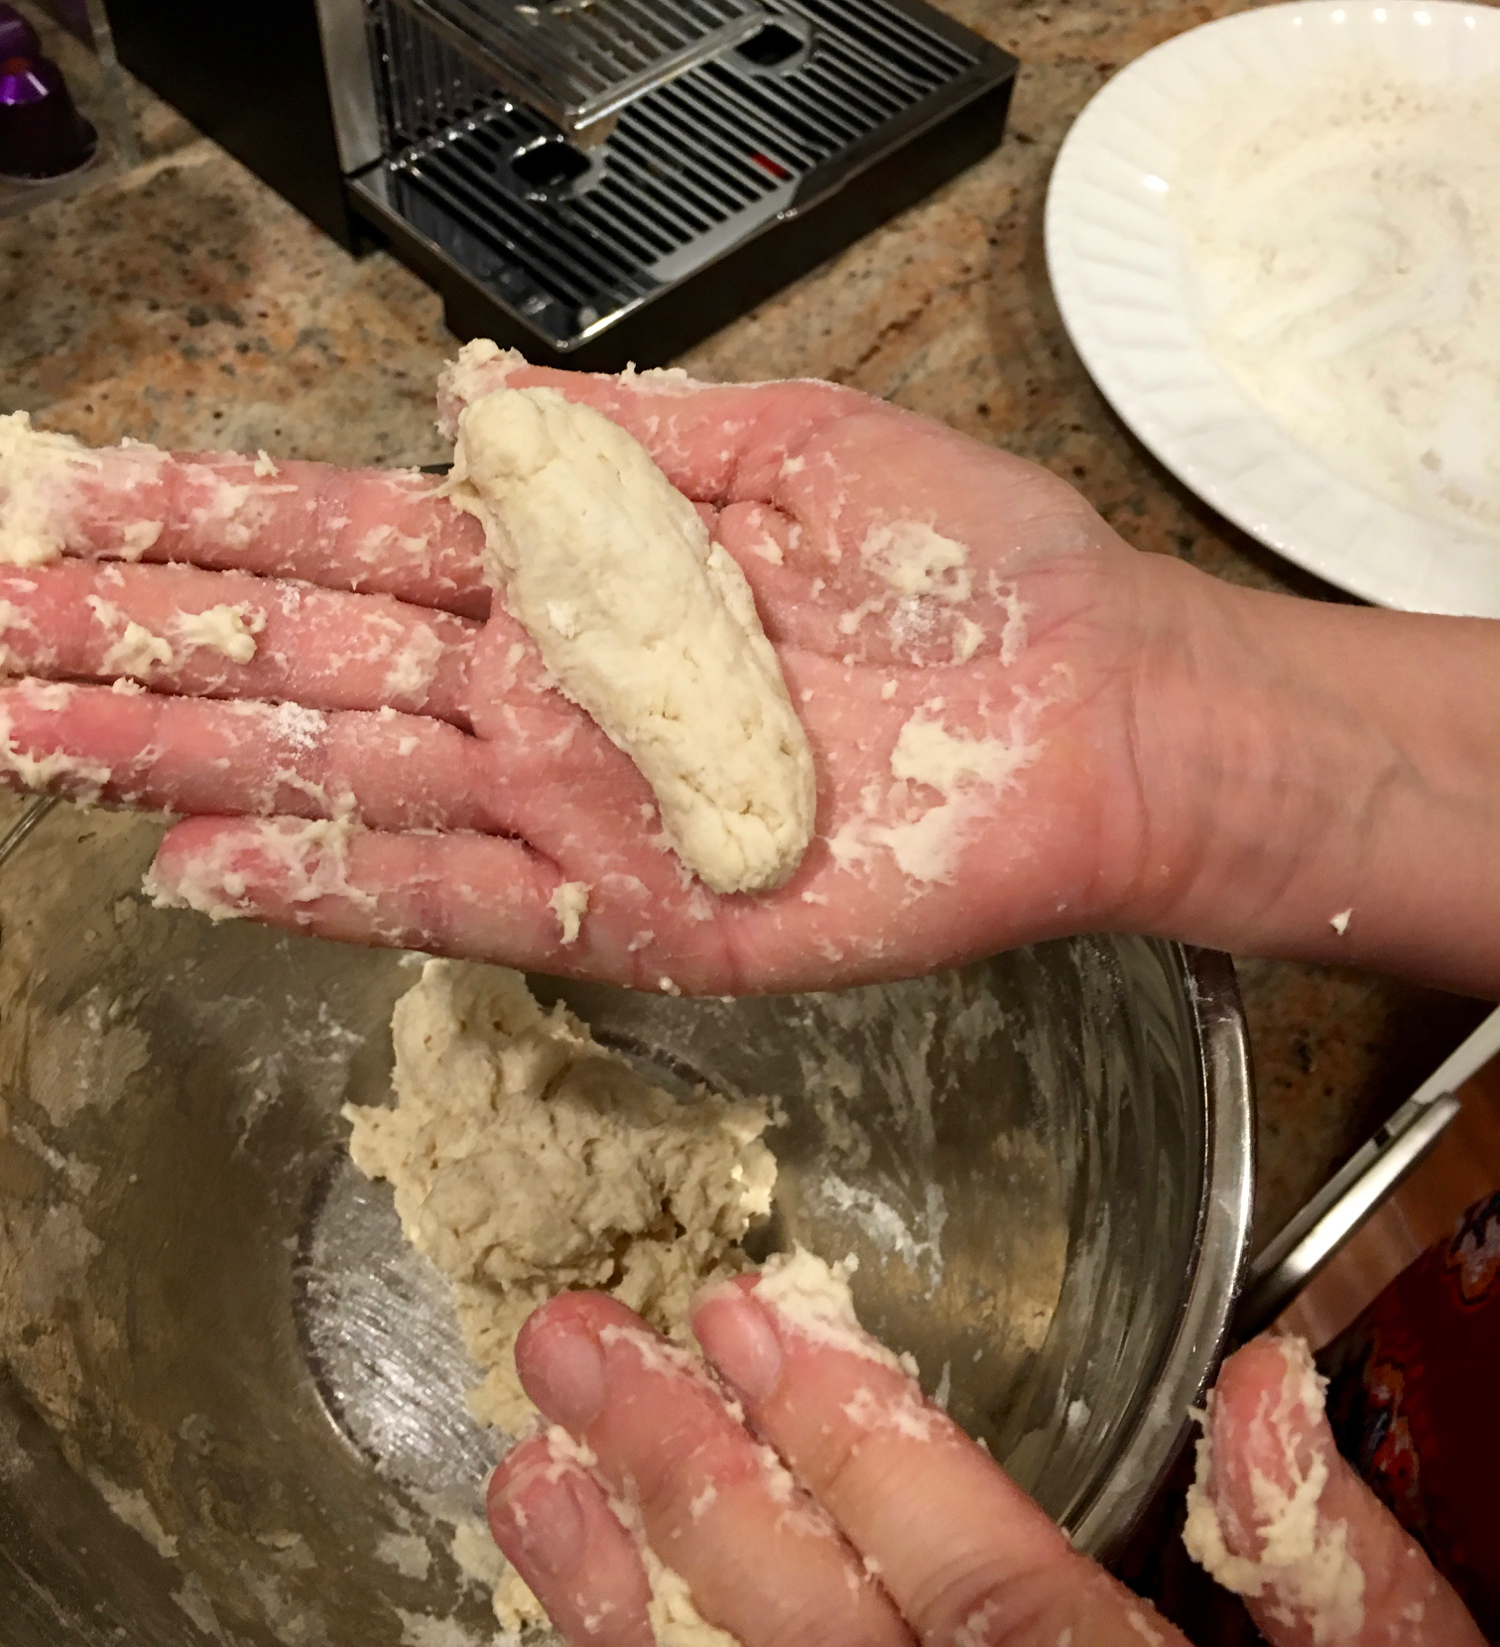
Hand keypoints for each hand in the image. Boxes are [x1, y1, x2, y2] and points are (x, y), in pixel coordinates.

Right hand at [0, 363, 1172, 992]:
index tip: (83, 499)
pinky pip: (453, 898)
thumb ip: (630, 435)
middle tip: (0, 623)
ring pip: (347, 772)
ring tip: (38, 730)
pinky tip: (203, 859)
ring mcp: (579, 802)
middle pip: (312, 654)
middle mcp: (551, 688)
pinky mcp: (635, 909)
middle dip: (148, 637)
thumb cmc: (970, 573)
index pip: (357, 536)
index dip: (213, 518)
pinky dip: (330, 883)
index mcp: (583, 566)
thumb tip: (473, 407)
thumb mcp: (799, 443)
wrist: (1089, 712)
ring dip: (188, 752)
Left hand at [485, 1281, 1484, 1646]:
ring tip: (529, 1479)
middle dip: (688, 1472)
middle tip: (577, 1352)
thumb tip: (1263, 1393)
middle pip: (814, 1630)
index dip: (849, 1432)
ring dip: (620, 1598)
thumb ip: (1332, 1570)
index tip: (746, 1316)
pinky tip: (582, 1626)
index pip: (969, 1571)